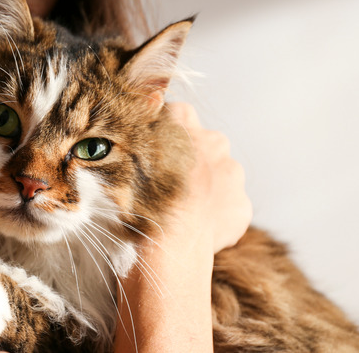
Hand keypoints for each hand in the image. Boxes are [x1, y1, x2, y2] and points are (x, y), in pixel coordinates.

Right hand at [113, 102, 251, 352]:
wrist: (164, 244)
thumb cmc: (132, 199)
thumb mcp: (117, 156)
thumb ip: (131, 138)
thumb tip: (129, 132)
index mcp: (181, 120)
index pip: (175, 114)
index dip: (162, 134)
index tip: (152, 153)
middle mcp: (213, 140)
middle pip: (203, 143)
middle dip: (189, 160)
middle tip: (164, 185)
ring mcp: (232, 175)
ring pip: (219, 174)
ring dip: (204, 187)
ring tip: (178, 211)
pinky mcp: (241, 207)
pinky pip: (229, 206)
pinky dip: (215, 216)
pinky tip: (193, 229)